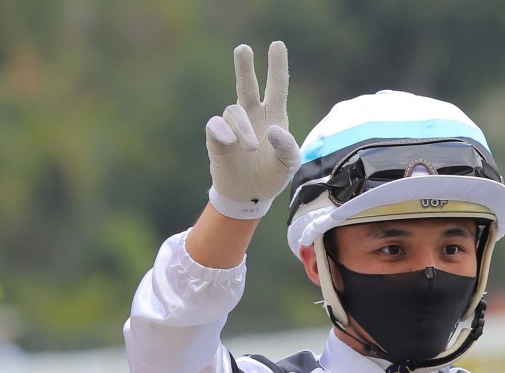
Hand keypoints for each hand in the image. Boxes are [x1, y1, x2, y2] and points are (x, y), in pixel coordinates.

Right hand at [205, 42, 300, 219]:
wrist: (249, 196)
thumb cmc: (271, 176)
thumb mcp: (288, 166)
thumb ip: (287, 148)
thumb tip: (274, 129)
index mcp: (274, 117)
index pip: (276, 88)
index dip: (277, 67)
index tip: (277, 44)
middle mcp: (252, 116)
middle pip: (247, 85)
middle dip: (244, 67)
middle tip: (243, 48)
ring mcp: (233, 125)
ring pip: (234, 111)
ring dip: (243, 129)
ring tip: (249, 147)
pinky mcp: (216, 137)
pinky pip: (217, 125)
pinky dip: (225, 133)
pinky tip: (231, 143)